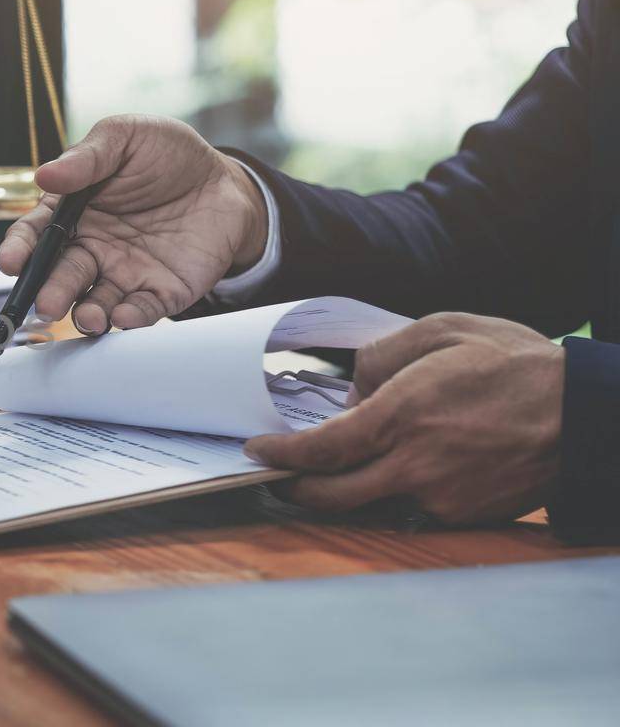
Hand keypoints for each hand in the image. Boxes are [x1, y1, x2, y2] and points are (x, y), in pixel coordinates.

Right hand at [0, 114, 268, 333]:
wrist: (225, 181)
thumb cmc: (168, 155)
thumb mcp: (126, 137)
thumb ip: (87, 157)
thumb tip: (43, 175)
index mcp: (73, 213)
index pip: (37, 235)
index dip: (20, 249)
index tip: (11, 261)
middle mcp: (92, 249)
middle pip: (62, 276)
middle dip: (51, 292)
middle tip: (46, 303)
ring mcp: (124, 274)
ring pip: (95, 303)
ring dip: (87, 315)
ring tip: (88, 317)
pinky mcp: (160, 293)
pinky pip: (141, 312)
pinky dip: (129, 319)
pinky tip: (124, 317)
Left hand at [246, 313, 563, 523]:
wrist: (586, 414)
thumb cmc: (515, 363)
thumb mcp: (444, 330)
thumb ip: (384, 355)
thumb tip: (352, 385)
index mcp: (402, 415)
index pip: (322, 449)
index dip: (282, 454)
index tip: (258, 450)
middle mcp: (415, 464)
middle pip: (333, 495)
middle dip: (295, 489)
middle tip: (277, 477)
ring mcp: (441, 496)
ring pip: (371, 505)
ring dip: (345, 491)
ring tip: (334, 470)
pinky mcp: (464, 515)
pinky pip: (412, 508)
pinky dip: (395, 492)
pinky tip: (401, 469)